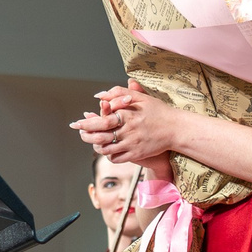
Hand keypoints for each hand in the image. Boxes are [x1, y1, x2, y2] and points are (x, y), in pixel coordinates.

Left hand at [72, 87, 187, 167]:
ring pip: (106, 149)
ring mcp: (132, 144)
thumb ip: (118, 93)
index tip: (76, 123)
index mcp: (127, 115)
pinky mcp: (136, 154)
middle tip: (80, 133)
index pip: (101, 121)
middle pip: (100, 136)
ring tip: (91, 141)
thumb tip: (98, 96)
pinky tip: (107, 149)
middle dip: (86, 135)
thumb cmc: (158, 111)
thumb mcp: (140, 97)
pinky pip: (116, 158)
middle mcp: (128, 130)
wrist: (176, 129)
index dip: (86, 123)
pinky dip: (108, 154)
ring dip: (96, 146)